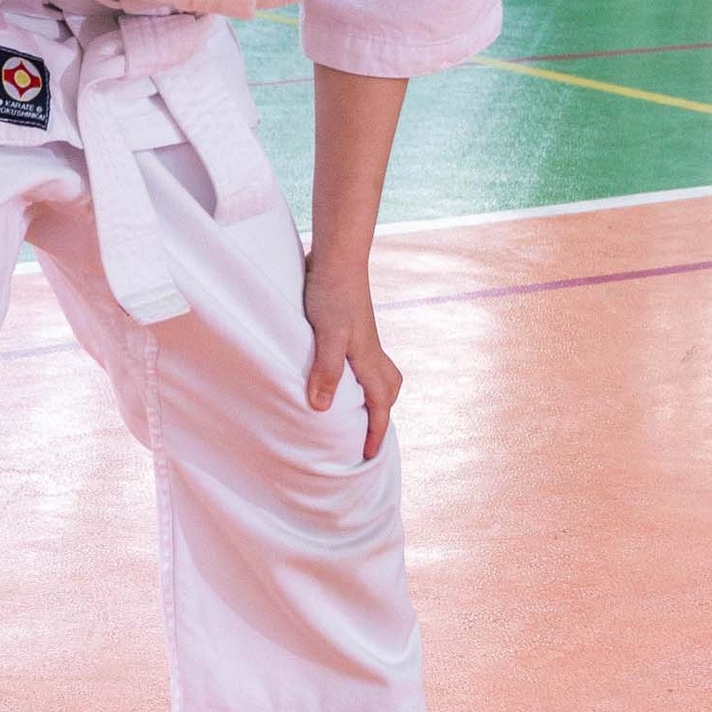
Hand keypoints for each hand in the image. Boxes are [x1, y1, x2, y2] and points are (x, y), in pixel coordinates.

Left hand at [302, 254, 401, 460]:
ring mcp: (363, 339)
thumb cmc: (332, 293)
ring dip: (373, 394)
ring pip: (379, 374)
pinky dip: (358, 375)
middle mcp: (370, 352)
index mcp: (368, 359)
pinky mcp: (351, 327)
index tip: (368, 455)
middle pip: (388, 390)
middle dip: (382, 415)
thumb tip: (323, 408)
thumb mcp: (327, 334)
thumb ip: (327, 370)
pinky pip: (363, 361)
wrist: (336, 256)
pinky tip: (338, 373)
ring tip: (355, 409)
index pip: (380, 405)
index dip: (375, 432)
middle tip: (366, 436)